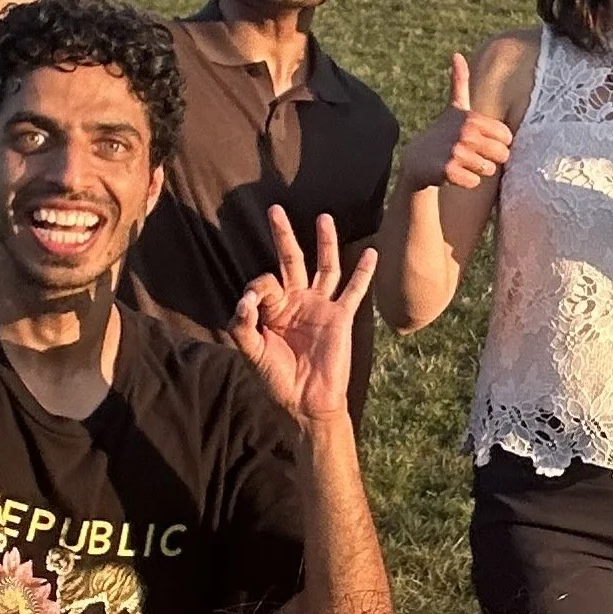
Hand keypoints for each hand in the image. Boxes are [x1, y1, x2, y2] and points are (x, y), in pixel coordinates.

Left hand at [231, 208, 376, 429]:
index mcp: (274, 308)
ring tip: (324, 218)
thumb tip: (245, 298)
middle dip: (283, 236)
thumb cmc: (277, 380)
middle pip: (291, 260)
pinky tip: (370, 252)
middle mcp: (297, 302)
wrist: (307, 404)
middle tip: (274, 210)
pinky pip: (353, 290)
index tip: (251, 306)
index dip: (257, 289)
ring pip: (324, 267)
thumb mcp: (252, 353)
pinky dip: (362, 272)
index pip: (264, 282)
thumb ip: (242, 325)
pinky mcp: (341, 317)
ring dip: (324, 243)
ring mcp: (321, 307)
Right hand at [399, 53, 513, 191]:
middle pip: (503, 155)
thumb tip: (457, 54)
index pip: (507, 137)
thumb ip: (460, 82)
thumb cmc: (443, 132)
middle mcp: (466, 134)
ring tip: (463, 163)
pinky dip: (467, 181)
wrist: (416, 158)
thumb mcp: (454, 107)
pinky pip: (474, 182)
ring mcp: (457, 153)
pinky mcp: (449, 172)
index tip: (482, 142)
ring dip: (478, 171)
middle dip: (491, 159)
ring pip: (490, 170)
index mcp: (473, 118)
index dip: (497, 143)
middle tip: (474, 155)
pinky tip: (455, 174)